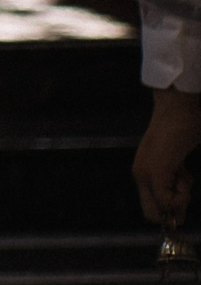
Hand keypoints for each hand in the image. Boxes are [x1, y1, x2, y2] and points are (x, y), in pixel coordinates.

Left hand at [136, 87, 200, 225]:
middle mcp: (140, 175)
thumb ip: (175, 185)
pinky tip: (181, 170)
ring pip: (163, 210)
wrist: (179, 107)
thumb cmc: (184, 130)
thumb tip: (177, 218)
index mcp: (144, 172)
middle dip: (175, 209)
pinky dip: (182, 195)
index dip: (171, 211)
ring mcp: (144, 173)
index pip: (151, 209)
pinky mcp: (154, 172)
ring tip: (181, 169)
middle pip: (152, 215)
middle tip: (183, 182)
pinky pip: (168, 201)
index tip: (185, 193)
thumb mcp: (178, 164)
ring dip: (182, 197)